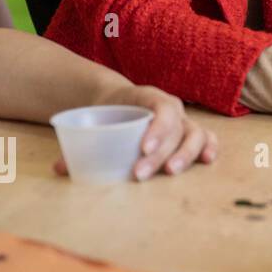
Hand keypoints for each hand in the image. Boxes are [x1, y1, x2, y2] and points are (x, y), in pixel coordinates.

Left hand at [55, 85, 217, 179]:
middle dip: (160, 153)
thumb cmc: (108, 113)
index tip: (143, 148)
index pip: (163, 109)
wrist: (118, 100)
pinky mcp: (190, 134)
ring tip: (171, 172)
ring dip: (186, 155)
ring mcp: (184, 121)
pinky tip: (207, 161)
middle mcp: (173, 108)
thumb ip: (80, 142)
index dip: (157, 128)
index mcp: (151, 97)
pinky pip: (207, 139)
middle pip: (176, 129)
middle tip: (140, 174)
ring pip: (196, 135)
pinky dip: (210, 148)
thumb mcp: (95, 119)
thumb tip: (61, 168)